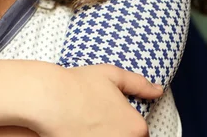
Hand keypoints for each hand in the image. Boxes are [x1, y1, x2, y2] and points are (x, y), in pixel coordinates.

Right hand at [31, 64, 160, 136]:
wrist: (48, 98)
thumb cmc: (77, 84)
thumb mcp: (111, 75)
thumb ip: (139, 84)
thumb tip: (158, 90)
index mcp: (136, 126)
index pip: (138, 132)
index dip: (123, 123)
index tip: (107, 115)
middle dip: (112, 132)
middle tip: (93, 121)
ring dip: (100, 135)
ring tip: (83, 126)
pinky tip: (77, 131)